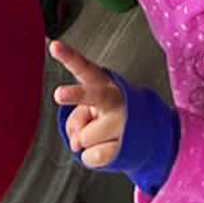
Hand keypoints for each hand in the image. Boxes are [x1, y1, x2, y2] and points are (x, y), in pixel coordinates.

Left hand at [48, 40, 129, 168]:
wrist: (149, 134)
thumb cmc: (110, 115)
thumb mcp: (90, 110)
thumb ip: (75, 119)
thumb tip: (77, 142)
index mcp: (103, 84)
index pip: (84, 68)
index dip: (69, 56)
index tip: (53, 46)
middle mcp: (115, 99)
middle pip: (94, 96)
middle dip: (76, 94)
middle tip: (59, 94)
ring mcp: (123, 122)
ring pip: (84, 137)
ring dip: (87, 141)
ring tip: (103, 135)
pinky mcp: (127, 145)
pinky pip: (92, 156)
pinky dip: (92, 157)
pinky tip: (108, 147)